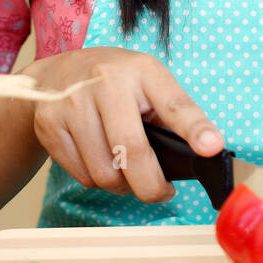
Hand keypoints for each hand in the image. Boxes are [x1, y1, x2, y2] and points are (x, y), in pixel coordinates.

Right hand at [24, 48, 223, 203]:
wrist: (56, 73)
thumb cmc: (115, 82)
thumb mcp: (148, 83)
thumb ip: (172, 115)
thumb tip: (202, 153)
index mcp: (142, 71)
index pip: (173, 103)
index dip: (194, 128)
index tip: (212, 148)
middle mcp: (106, 82)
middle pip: (132, 152)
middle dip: (151, 186)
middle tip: (161, 191)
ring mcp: (72, 103)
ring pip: (105, 173)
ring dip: (123, 185)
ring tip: (127, 170)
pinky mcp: (50, 125)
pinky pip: (82, 176)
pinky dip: (98, 180)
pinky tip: (102, 161)